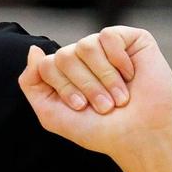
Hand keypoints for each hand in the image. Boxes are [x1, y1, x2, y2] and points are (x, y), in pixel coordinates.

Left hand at [16, 26, 171, 160]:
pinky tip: (130, 74)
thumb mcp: (51, 114)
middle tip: (104, 106)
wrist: (140, 136)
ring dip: (104, 78)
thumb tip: (34, 49)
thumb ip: (31, 83)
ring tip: (119, 97)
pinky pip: (109, 36)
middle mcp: (83, 56)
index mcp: (64, 72)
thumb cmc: (98, 129)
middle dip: (85, 86)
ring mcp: (106, 47)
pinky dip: (118, 60)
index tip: (81, 107)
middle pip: (65, 55)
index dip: (64, 88)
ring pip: (86, 46)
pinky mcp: (131, 39)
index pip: (46, 65)